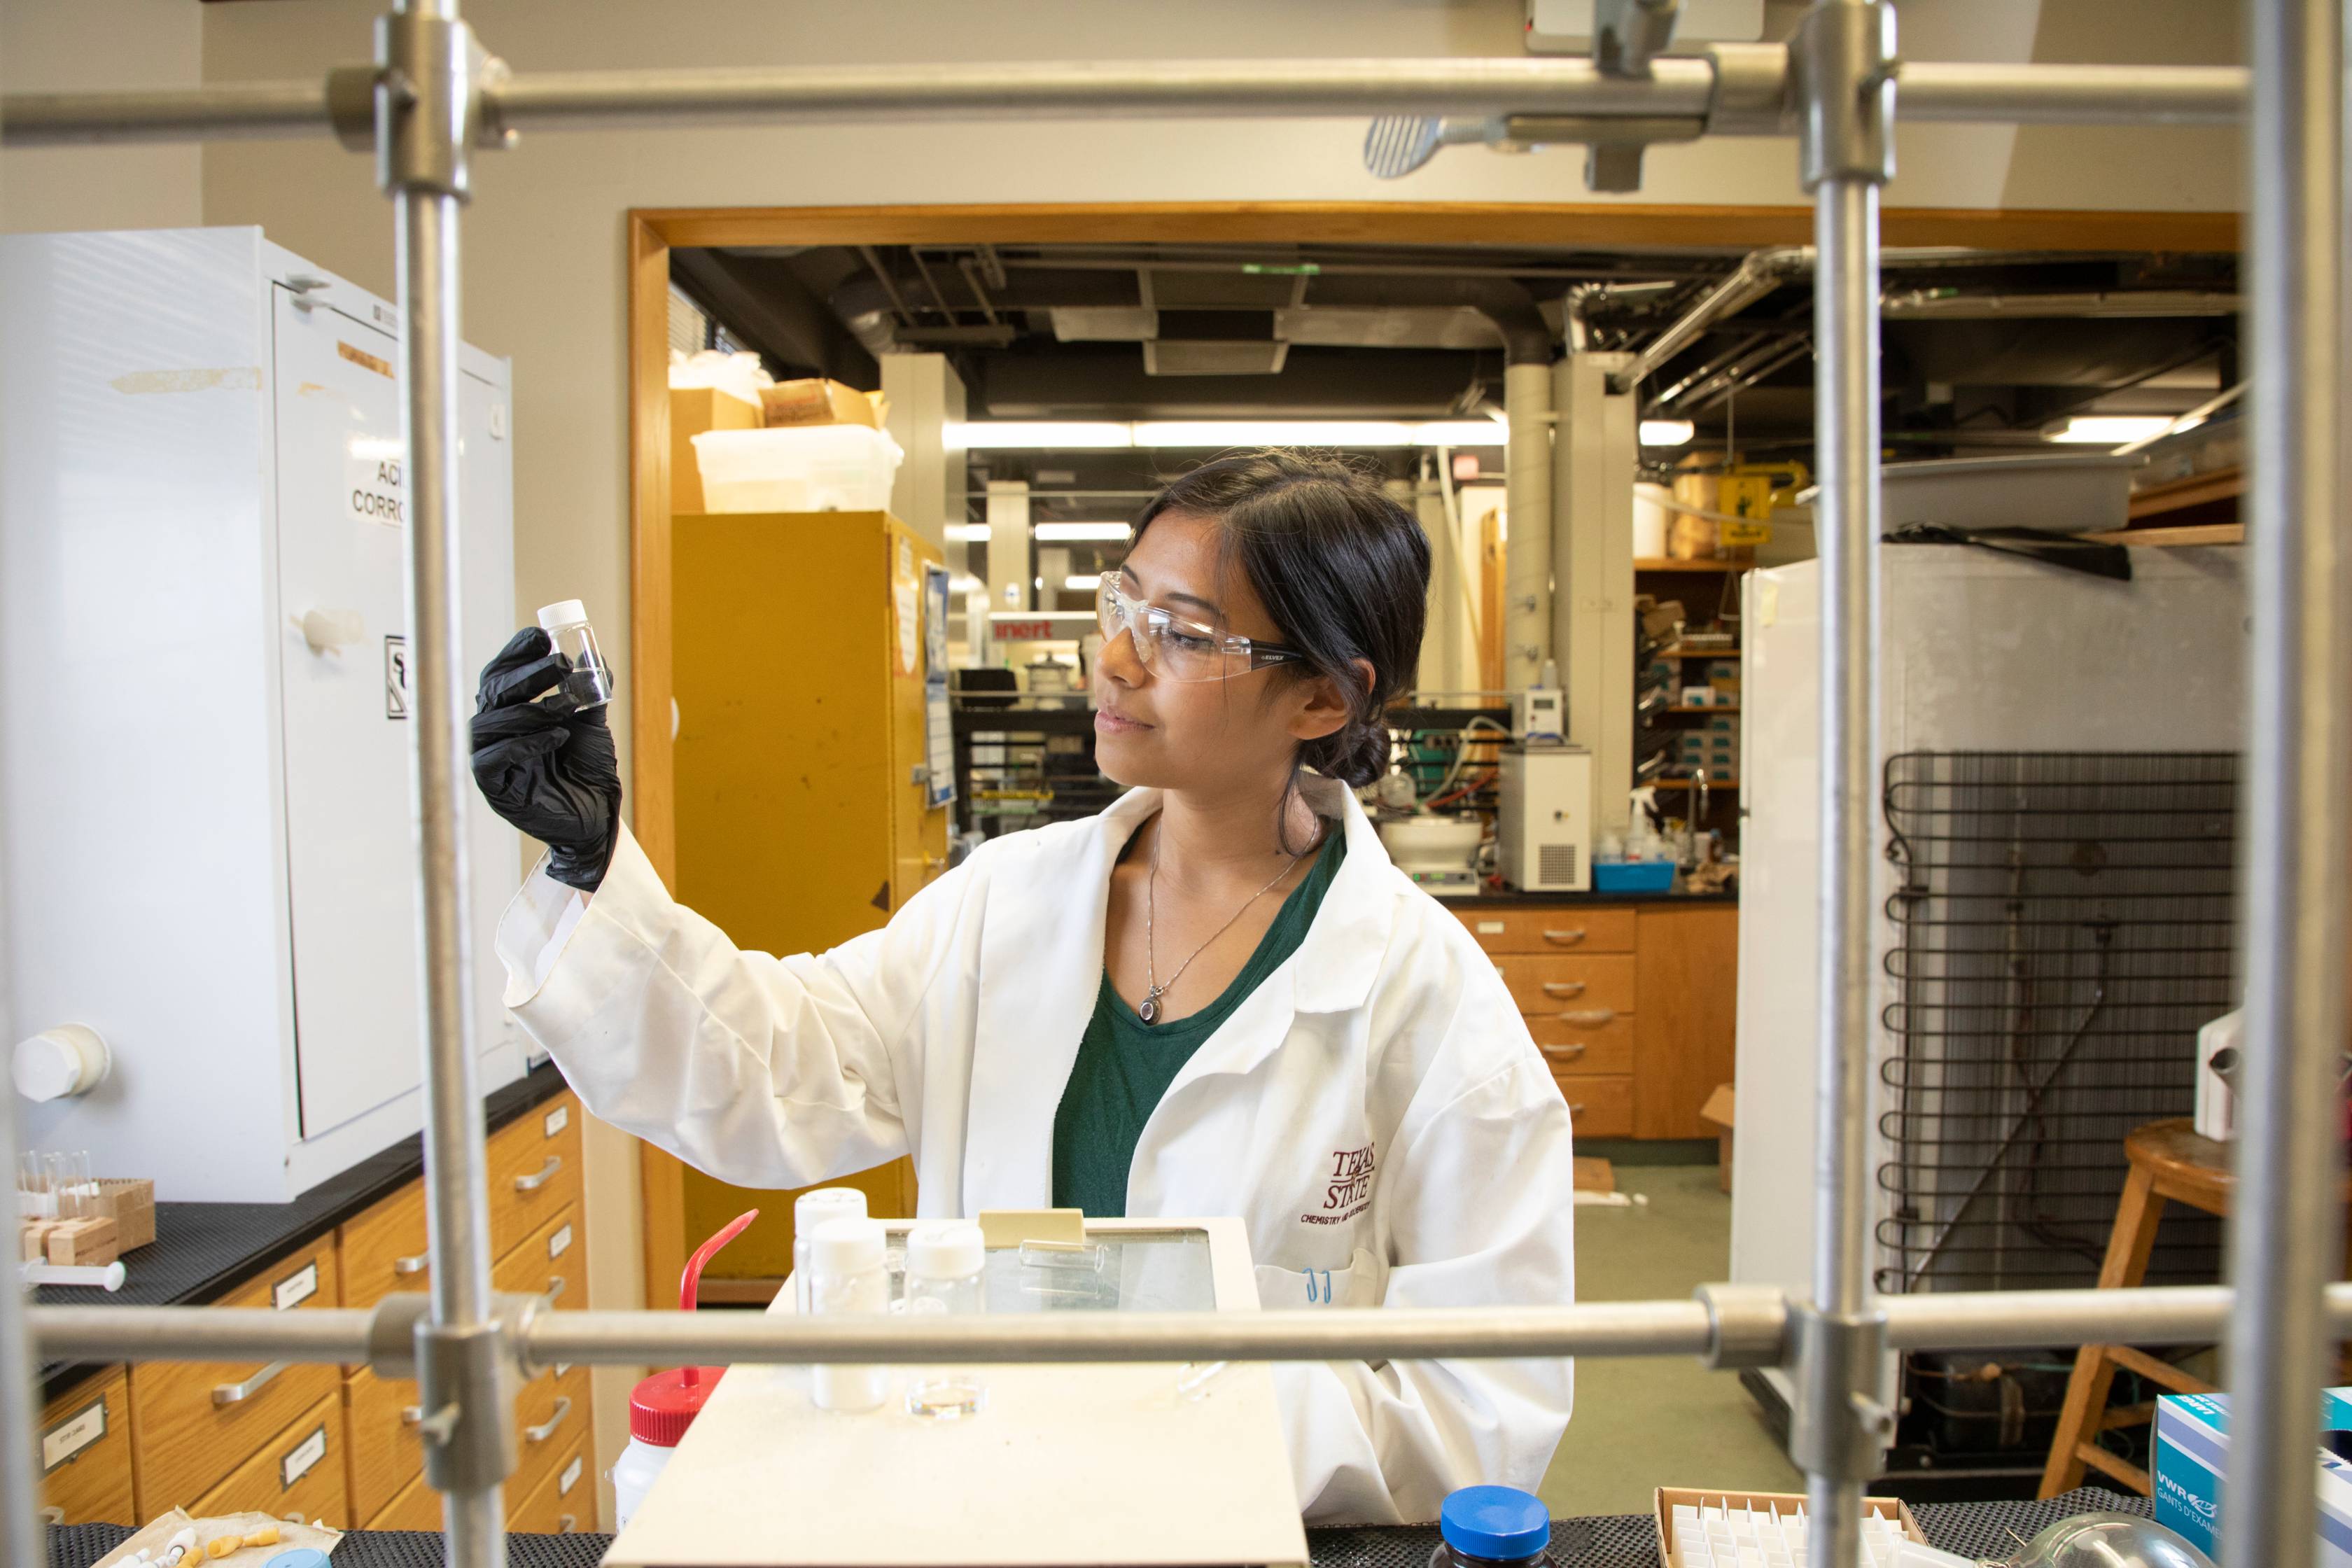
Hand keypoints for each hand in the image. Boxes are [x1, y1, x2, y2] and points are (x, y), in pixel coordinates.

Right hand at [471, 627, 623, 891]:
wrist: (597, 817)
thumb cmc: (586, 771)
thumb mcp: (590, 723)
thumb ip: (588, 691)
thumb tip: (591, 656)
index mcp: (511, 711)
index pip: (501, 673)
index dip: (516, 652)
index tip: (541, 636)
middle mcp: (495, 732)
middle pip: (493, 691)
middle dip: (528, 674)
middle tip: (560, 664)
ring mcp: (491, 759)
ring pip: (489, 723)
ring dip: (530, 710)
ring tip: (563, 708)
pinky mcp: (495, 788)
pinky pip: (493, 759)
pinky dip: (525, 744)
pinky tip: (556, 737)